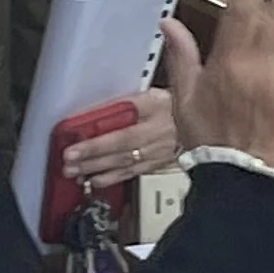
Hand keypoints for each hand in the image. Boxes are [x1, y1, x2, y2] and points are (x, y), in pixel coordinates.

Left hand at [61, 73, 182, 191]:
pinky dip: (112, 177)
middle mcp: (157, 127)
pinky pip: (132, 172)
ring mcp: (157, 148)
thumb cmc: (174, 108)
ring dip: (97, 166)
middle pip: (123, 139)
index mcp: (156, 103)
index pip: (128, 107)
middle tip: (69, 155)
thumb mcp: (155, 93)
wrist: (204, 128)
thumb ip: (130, 95)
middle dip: (93, 150)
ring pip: (125, 159)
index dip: (103, 116)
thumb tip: (104, 97)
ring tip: (74, 170)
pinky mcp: (156, 163)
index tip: (79, 123)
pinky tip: (95, 180)